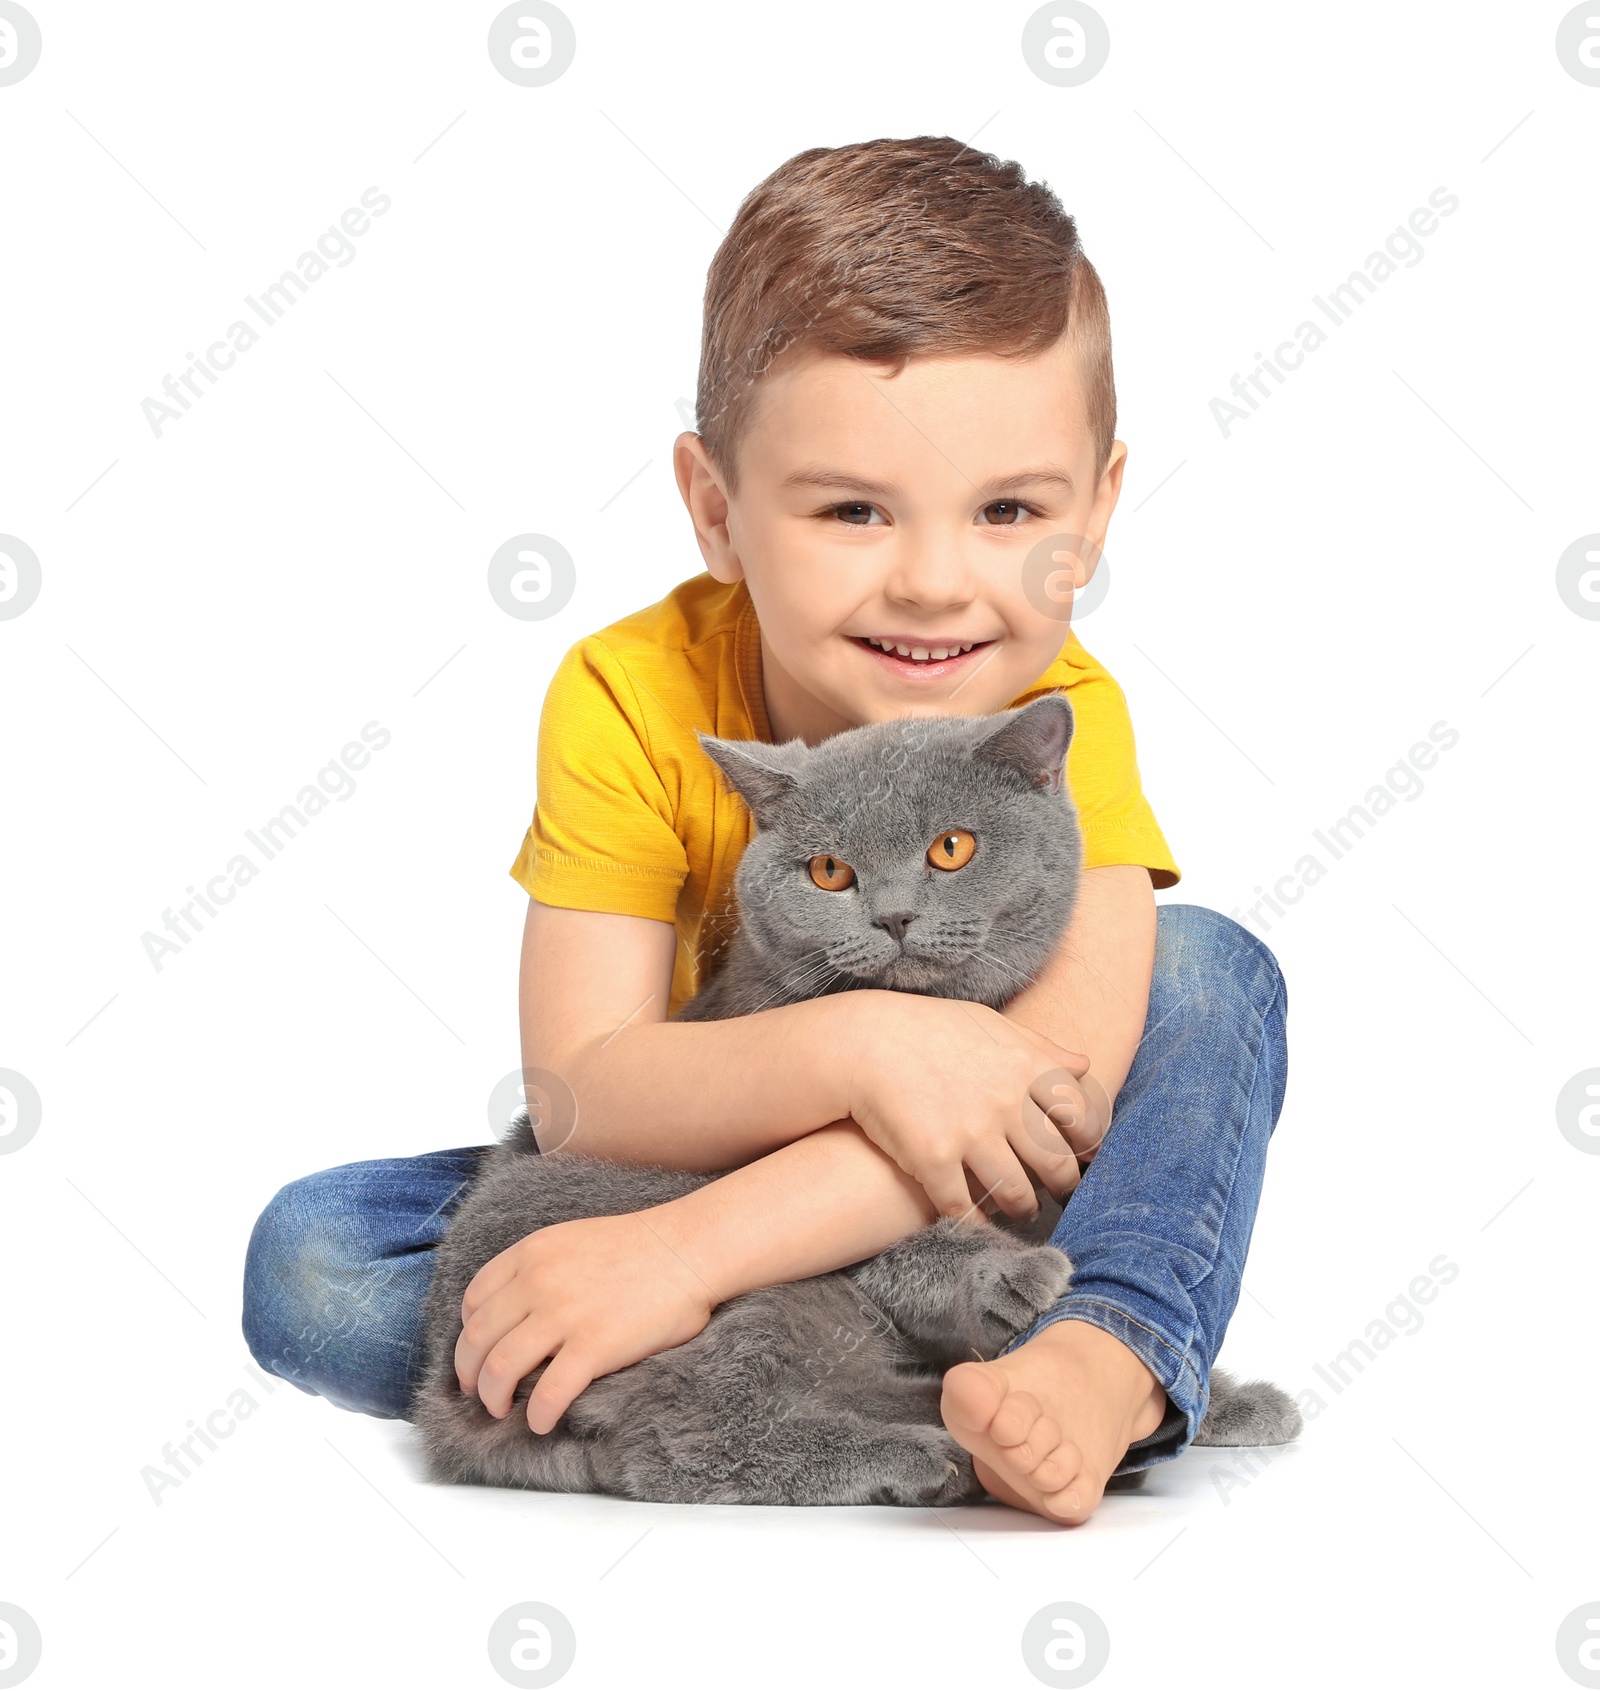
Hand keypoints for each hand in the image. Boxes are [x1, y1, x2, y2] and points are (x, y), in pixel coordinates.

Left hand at [455, 1208, 714, 1433]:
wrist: (689, 1248)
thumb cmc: (641, 1247)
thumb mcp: (573, 1240)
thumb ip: (540, 1269)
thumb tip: (516, 1312)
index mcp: (533, 1253)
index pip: (474, 1299)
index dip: (468, 1333)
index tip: (477, 1351)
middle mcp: (539, 1282)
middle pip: (478, 1339)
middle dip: (470, 1374)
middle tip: (480, 1391)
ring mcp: (564, 1315)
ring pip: (500, 1369)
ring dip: (493, 1399)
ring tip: (502, 1411)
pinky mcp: (594, 1346)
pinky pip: (548, 1393)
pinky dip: (538, 1415)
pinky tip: (543, 1422)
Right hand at [839, 992, 1094, 1220]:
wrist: (863, 1041)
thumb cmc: (928, 1028)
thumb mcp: (989, 1023)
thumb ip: (1040, 1045)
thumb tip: (1086, 1063)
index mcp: (1024, 1066)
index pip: (1079, 1116)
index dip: (1089, 1143)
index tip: (1087, 1157)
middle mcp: (1005, 1101)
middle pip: (1054, 1161)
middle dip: (1063, 1186)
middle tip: (1062, 1195)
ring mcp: (970, 1132)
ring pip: (1015, 1192)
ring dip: (1023, 1209)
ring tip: (1022, 1211)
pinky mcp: (934, 1159)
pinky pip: (965, 1208)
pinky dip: (976, 1225)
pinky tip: (978, 1226)